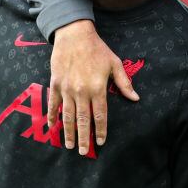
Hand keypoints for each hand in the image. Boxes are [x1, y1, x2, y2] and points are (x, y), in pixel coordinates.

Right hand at [48, 20, 138, 154]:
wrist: (74, 34)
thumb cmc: (97, 49)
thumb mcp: (115, 64)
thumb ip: (124, 83)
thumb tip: (135, 98)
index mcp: (97, 88)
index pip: (99, 116)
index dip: (100, 131)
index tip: (100, 142)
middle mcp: (81, 92)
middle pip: (82, 120)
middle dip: (84, 138)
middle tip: (84, 152)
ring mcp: (66, 89)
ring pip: (67, 116)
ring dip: (68, 132)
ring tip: (69, 145)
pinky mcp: (55, 84)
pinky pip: (53, 104)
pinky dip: (52, 116)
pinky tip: (52, 127)